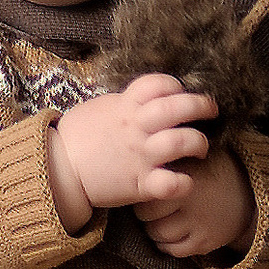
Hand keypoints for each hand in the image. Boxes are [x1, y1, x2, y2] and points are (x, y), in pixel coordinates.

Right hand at [47, 75, 218, 230]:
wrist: (58, 170)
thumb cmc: (78, 137)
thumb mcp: (101, 108)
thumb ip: (126, 102)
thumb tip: (147, 95)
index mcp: (125, 106)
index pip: (157, 84)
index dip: (174, 85)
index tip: (179, 92)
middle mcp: (136, 128)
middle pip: (176, 108)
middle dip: (200, 105)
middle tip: (209, 109)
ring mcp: (139, 156)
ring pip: (179, 142)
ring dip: (197, 142)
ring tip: (200, 146)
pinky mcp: (140, 184)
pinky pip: (170, 184)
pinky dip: (183, 183)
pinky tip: (187, 181)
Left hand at [135, 146, 253, 262]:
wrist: (251, 191)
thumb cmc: (212, 171)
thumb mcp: (192, 158)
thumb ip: (167, 165)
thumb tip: (134, 170)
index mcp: (186, 181)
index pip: (145, 198)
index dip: (143, 196)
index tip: (149, 192)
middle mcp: (192, 205)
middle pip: (148, 219)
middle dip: (147, 215)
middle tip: (154, 208)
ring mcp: (199, 226)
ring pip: (159, 237)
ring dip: (156, 231)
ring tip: (164, 220)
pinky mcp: (206, 243)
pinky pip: (175, 251)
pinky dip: (169, 245)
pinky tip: (174, 233)